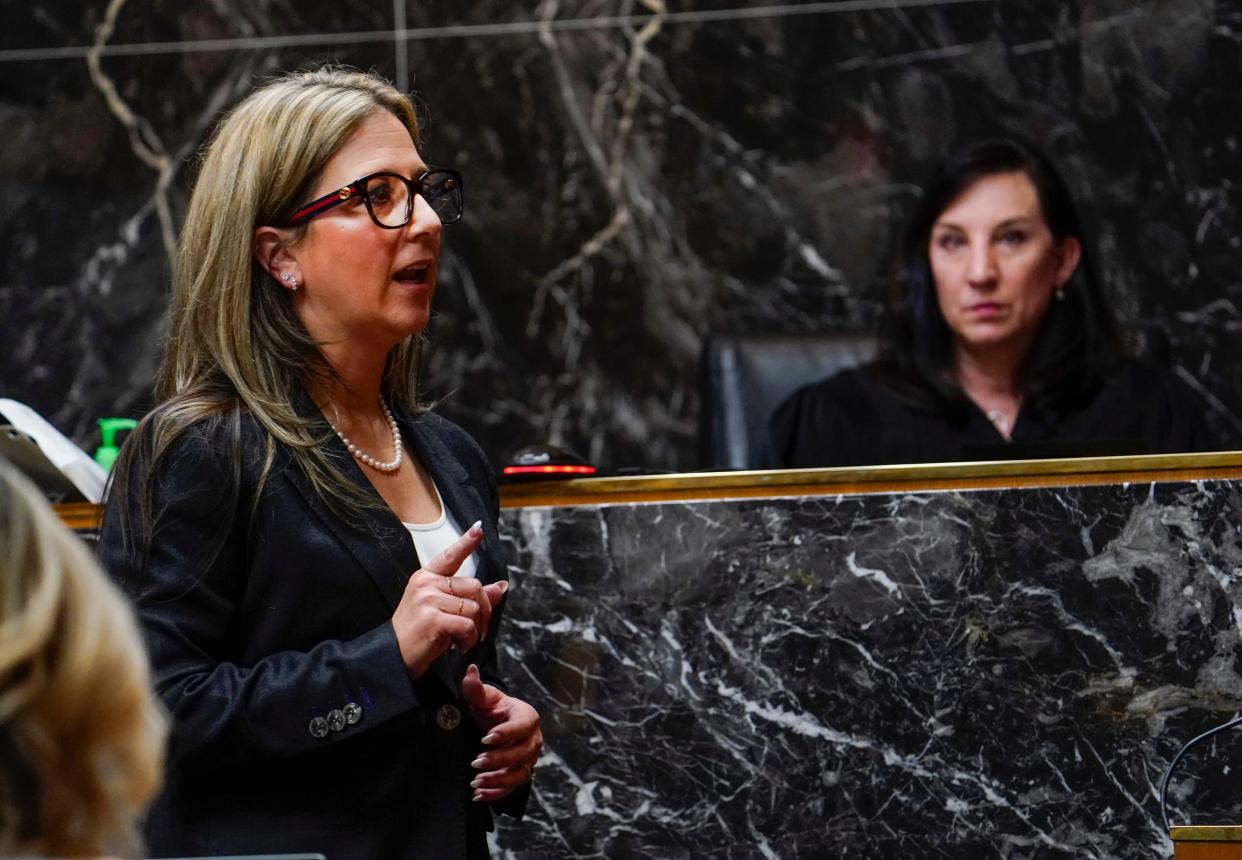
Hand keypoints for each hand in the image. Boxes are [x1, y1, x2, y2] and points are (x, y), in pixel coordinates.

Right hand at [391, 522, 507, 677]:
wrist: (394, 657)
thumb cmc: (419, 633)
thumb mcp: (443, 610)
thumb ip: (470, 597)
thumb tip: (501, 586)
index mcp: (426, 577)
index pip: (450, 556)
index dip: (466, 542)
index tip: (479, 528)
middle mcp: (426, 583)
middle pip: (474, 586)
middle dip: (484, 610)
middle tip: (477, 629)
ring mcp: (428, 600)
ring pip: (473, 607)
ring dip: (476, 628)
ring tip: (463, 640)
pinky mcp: (432, 619)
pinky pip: (467, 624)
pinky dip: (469, 638)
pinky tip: (459, 646)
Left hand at [462, 664, 542, 802]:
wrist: (493, 725)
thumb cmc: (490, 709)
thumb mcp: (483, 698)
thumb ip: (476, 687)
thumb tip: (470, 670)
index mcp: (527, 716)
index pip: (522, 726)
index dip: (506, 733)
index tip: (485, 738)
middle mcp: (533, 739)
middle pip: (522, 753)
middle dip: (500, 760)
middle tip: (476, 761)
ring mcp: (528, 759)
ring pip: (519, 774)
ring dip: (498, 780)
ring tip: (475, 781)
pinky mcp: (520, 775)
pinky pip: (512, 789)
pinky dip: (496, 794)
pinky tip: (477, 795)